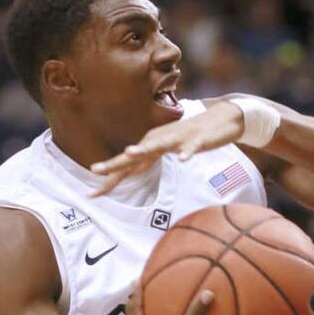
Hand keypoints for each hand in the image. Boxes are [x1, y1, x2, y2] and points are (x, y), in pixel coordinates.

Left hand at [91, 102, 243, 195]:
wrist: (221, 120)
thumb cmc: (191, 137)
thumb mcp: (166, 150)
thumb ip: (148, 159)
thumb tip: (127, 171)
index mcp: (152, 145)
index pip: (127, 165)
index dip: (109, 178)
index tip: (91, 194)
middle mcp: (160, 140)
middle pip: (135, 155)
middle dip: (115, 163)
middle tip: (94, 170)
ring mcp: (178, 139)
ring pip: (158, 146)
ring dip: (144, 150)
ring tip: (129, 153)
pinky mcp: (197, 140)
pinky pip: (191, 148)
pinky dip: (186, 154)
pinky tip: (183, 160)